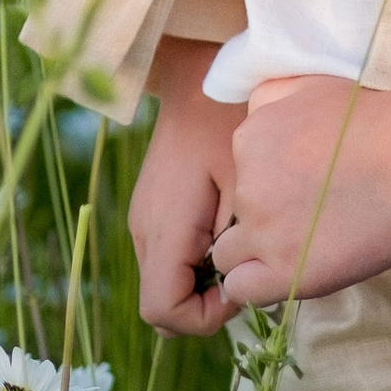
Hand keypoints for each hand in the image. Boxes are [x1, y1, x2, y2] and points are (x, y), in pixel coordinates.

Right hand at [128, 40, 240, 337]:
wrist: (200, 73)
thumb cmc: (232, 122)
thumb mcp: (246, 185)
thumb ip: (239, 245)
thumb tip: (236, 292)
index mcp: (164, 228)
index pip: (163, 311)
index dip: (205, 317)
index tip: (241, 284)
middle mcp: (143, 230)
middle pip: (162, 304)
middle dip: (205, 303)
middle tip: (247, 268)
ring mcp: (144, 219)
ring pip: (165, 281)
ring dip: (201, 282)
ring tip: (240, 246)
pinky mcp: (153, 208)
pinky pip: (169, 256)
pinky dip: (195, 260)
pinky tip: (227, 229)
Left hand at [209, 67, 390, 311]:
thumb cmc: (375, 117)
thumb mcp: (311, 84)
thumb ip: (273, 98)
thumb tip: (258, 116)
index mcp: (249, 140)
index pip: (241, 172)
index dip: (271, 183)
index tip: (305, 186)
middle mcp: (245, 186)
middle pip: (237, 211)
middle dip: (264, 217)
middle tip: (307, 217)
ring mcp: (262, 232)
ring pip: (230, 254)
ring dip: (255, 254)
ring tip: (298, 249)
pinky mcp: (284, 271)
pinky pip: (243, 289)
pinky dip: (259, 285)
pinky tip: (288, 273)